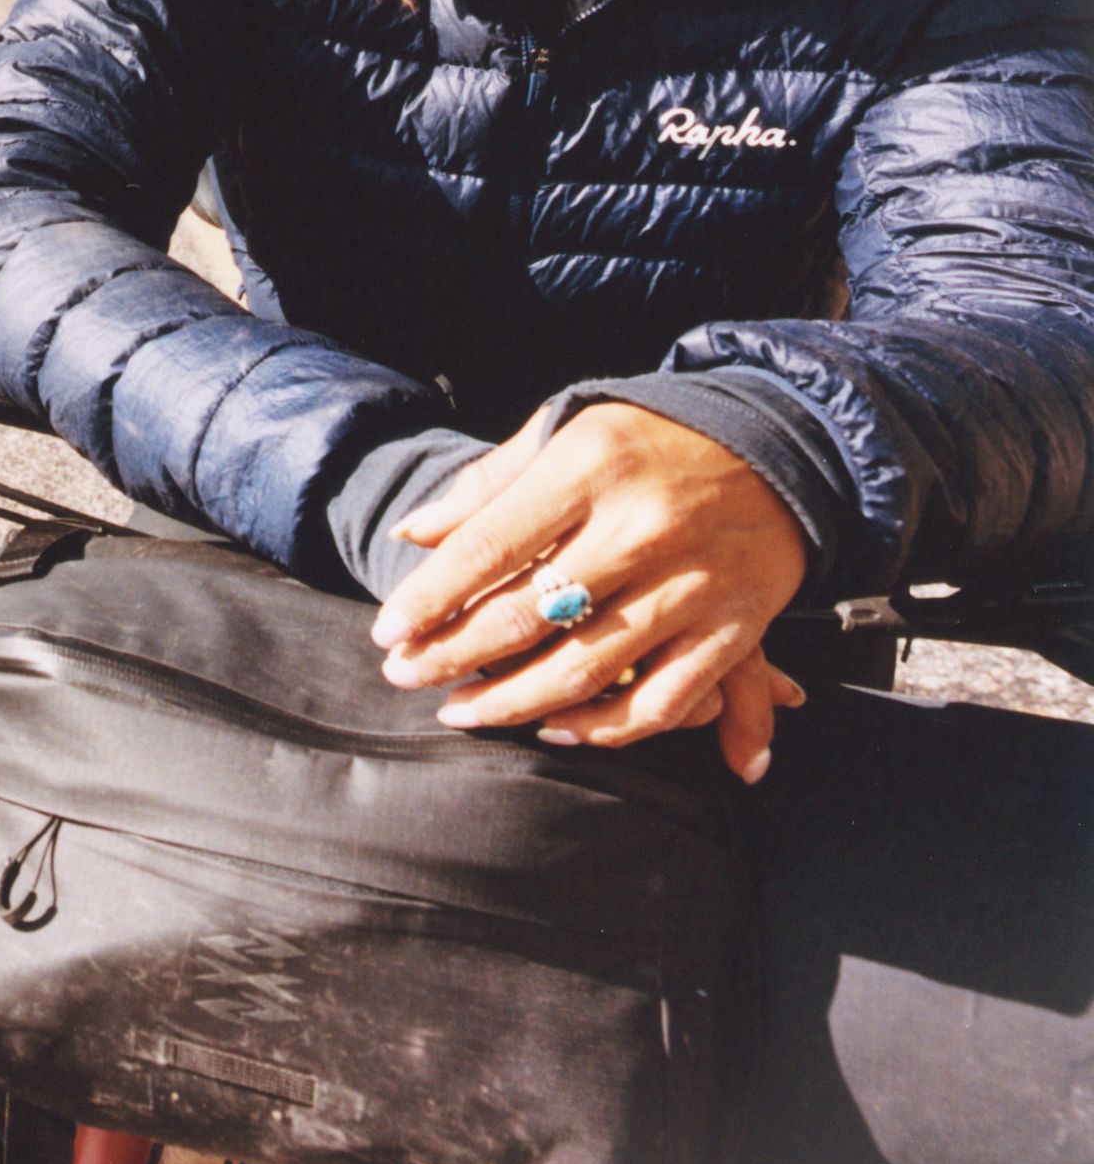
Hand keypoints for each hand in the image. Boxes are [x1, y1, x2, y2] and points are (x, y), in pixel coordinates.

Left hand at [370, 401, 809, 780]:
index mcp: (589, 468)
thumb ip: (489, 486)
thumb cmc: (647, 440)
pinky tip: (556, 731)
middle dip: (454, 654)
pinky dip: (608, 728)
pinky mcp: (736, 626)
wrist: (775, 446)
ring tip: (461, 712)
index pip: (490, 545)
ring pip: (589, 668)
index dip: (431, 596)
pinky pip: (666, 700)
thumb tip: (413, 533)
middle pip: (530, 613)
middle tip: (404, 676)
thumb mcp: (566, 433)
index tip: (388, 632)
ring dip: (514, 702)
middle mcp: (641, 527)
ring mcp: (693, 582)